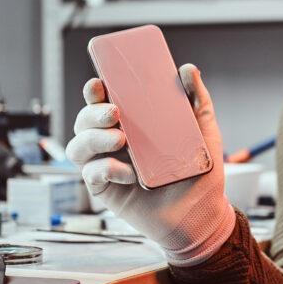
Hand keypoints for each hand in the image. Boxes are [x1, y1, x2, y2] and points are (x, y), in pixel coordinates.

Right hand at [65, 64, 235, 265]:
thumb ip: (197, 99)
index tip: (99, 83)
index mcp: (132, 125)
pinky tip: (129, 174)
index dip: (95, 91)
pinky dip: (106, 169)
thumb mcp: (203, 130)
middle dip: (92, 113)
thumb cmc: (200, 173)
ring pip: (78, 146)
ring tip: (120, 139)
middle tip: (114, 113)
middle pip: (84, 121)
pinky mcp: (106, 191)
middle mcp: (114, 143)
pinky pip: (90, 175)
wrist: (203, 214)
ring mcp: (108, 166)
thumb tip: (188, 69)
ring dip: (94, 138)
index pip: (104, 102)